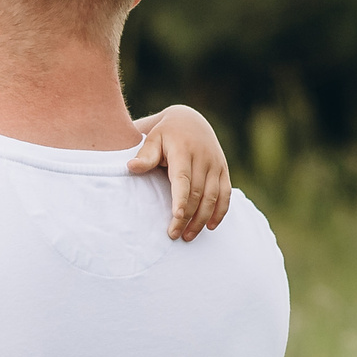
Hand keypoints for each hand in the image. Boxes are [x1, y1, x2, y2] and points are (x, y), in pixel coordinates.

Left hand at [128, 106, 233, 239]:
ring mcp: (216, 164)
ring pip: (212, 197)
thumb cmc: (165, 134)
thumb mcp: (152, 139)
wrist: (190, 121)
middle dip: (187, 216)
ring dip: (202, 219)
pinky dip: (220, 211)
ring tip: (188, 236)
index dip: (181, 198)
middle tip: (174, 235)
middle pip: (198, 193)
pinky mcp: (223, 170)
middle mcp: (203, 158)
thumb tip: (130, 167)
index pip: (183, 178)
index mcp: (183, 151)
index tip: (177, 216)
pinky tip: (210, 226)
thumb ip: (145, 155)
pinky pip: (226, 194)